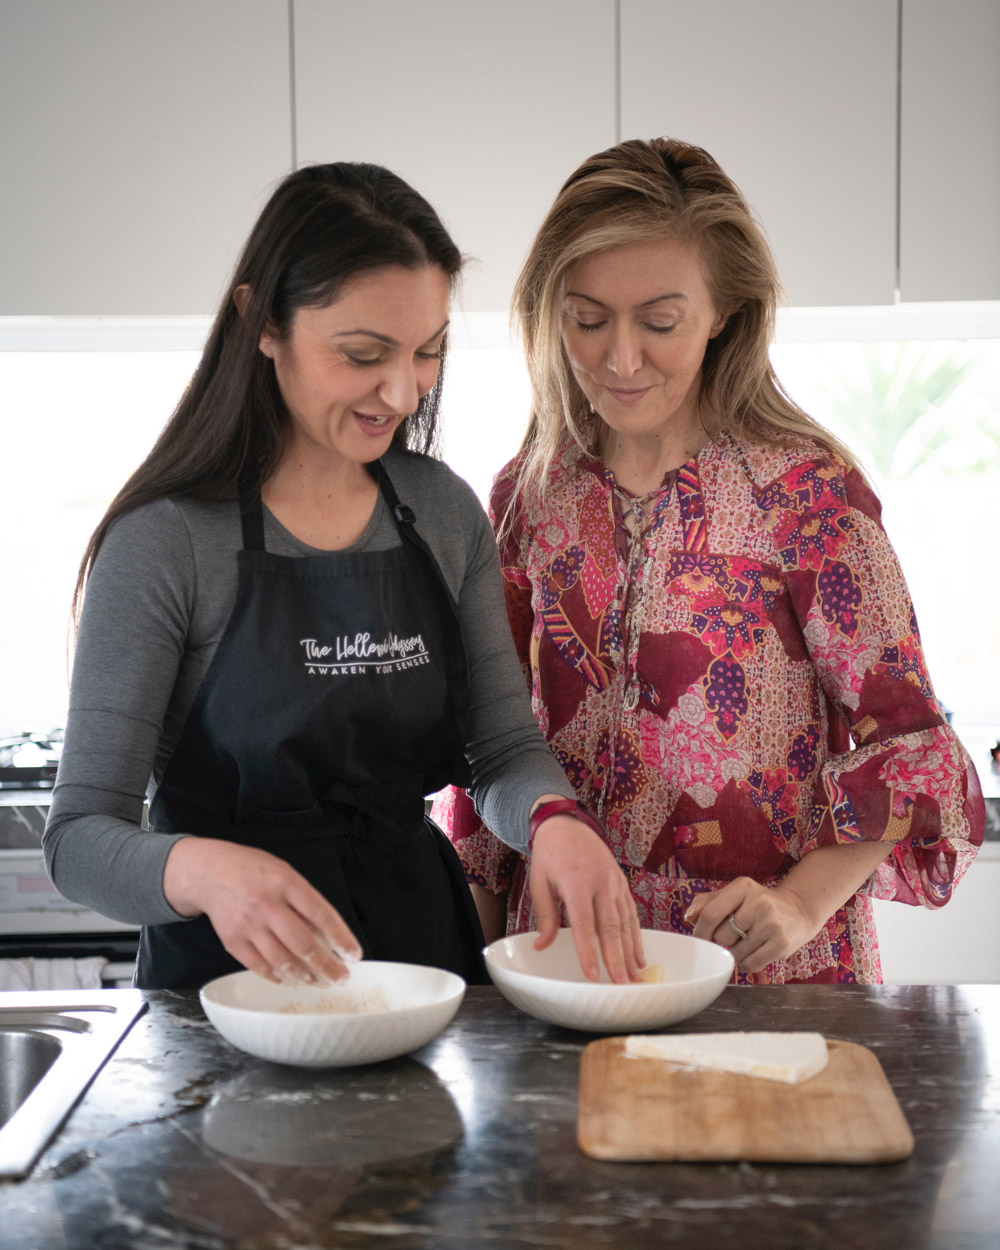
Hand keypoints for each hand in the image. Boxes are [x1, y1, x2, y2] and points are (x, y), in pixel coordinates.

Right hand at [163, 838, 361, 983]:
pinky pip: (260, 967)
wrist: (210, 872)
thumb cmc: (255, 871)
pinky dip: (279, 977)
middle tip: (341, 977)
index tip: (353, 954)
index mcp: (285, 883)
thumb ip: (305, 901)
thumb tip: (329, 935)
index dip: (341, 938)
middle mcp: (267, 905)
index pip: (321, 914)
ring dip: (306, 976)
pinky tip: (293, 979)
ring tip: (320, 982)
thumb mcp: (285, 873)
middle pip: (303, 944)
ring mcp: (248, 925)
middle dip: (327, 966)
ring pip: (282, 961)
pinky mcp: (233, 942)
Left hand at [528, 815, 643, 983]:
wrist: (567, 824)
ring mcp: (614, 883)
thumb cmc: (550, 854)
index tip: (593, 975)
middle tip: (622, 986)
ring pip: (625, 923)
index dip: (589, 951)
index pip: (584, 924)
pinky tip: (639, 957)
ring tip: (634, 978)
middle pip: (610, 927)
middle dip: (617, 959)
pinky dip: (637, 937)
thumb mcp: (539, 882)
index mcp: (577, 882)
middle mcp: (601, 883)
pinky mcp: (622, 883)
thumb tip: (542, 946)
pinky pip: (631, 914)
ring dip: (631, 953)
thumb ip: (545, 916)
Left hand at [684, 876, 817, 974]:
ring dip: (736, 953)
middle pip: (722, 936)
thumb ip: (708, 902)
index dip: (700, 931)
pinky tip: (754, 953)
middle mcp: (759, 902)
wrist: (799, 911)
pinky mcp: (782, 943)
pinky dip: (747, 964)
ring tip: (748, 942)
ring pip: (736, 953)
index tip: (699, 940)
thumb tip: (689, 917)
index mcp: (743, 886)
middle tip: (734, 935)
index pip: (711, 913)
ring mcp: (772, 923)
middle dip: (722, 941)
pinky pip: (751, 964)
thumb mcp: (735, 895)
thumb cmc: (758, 904)